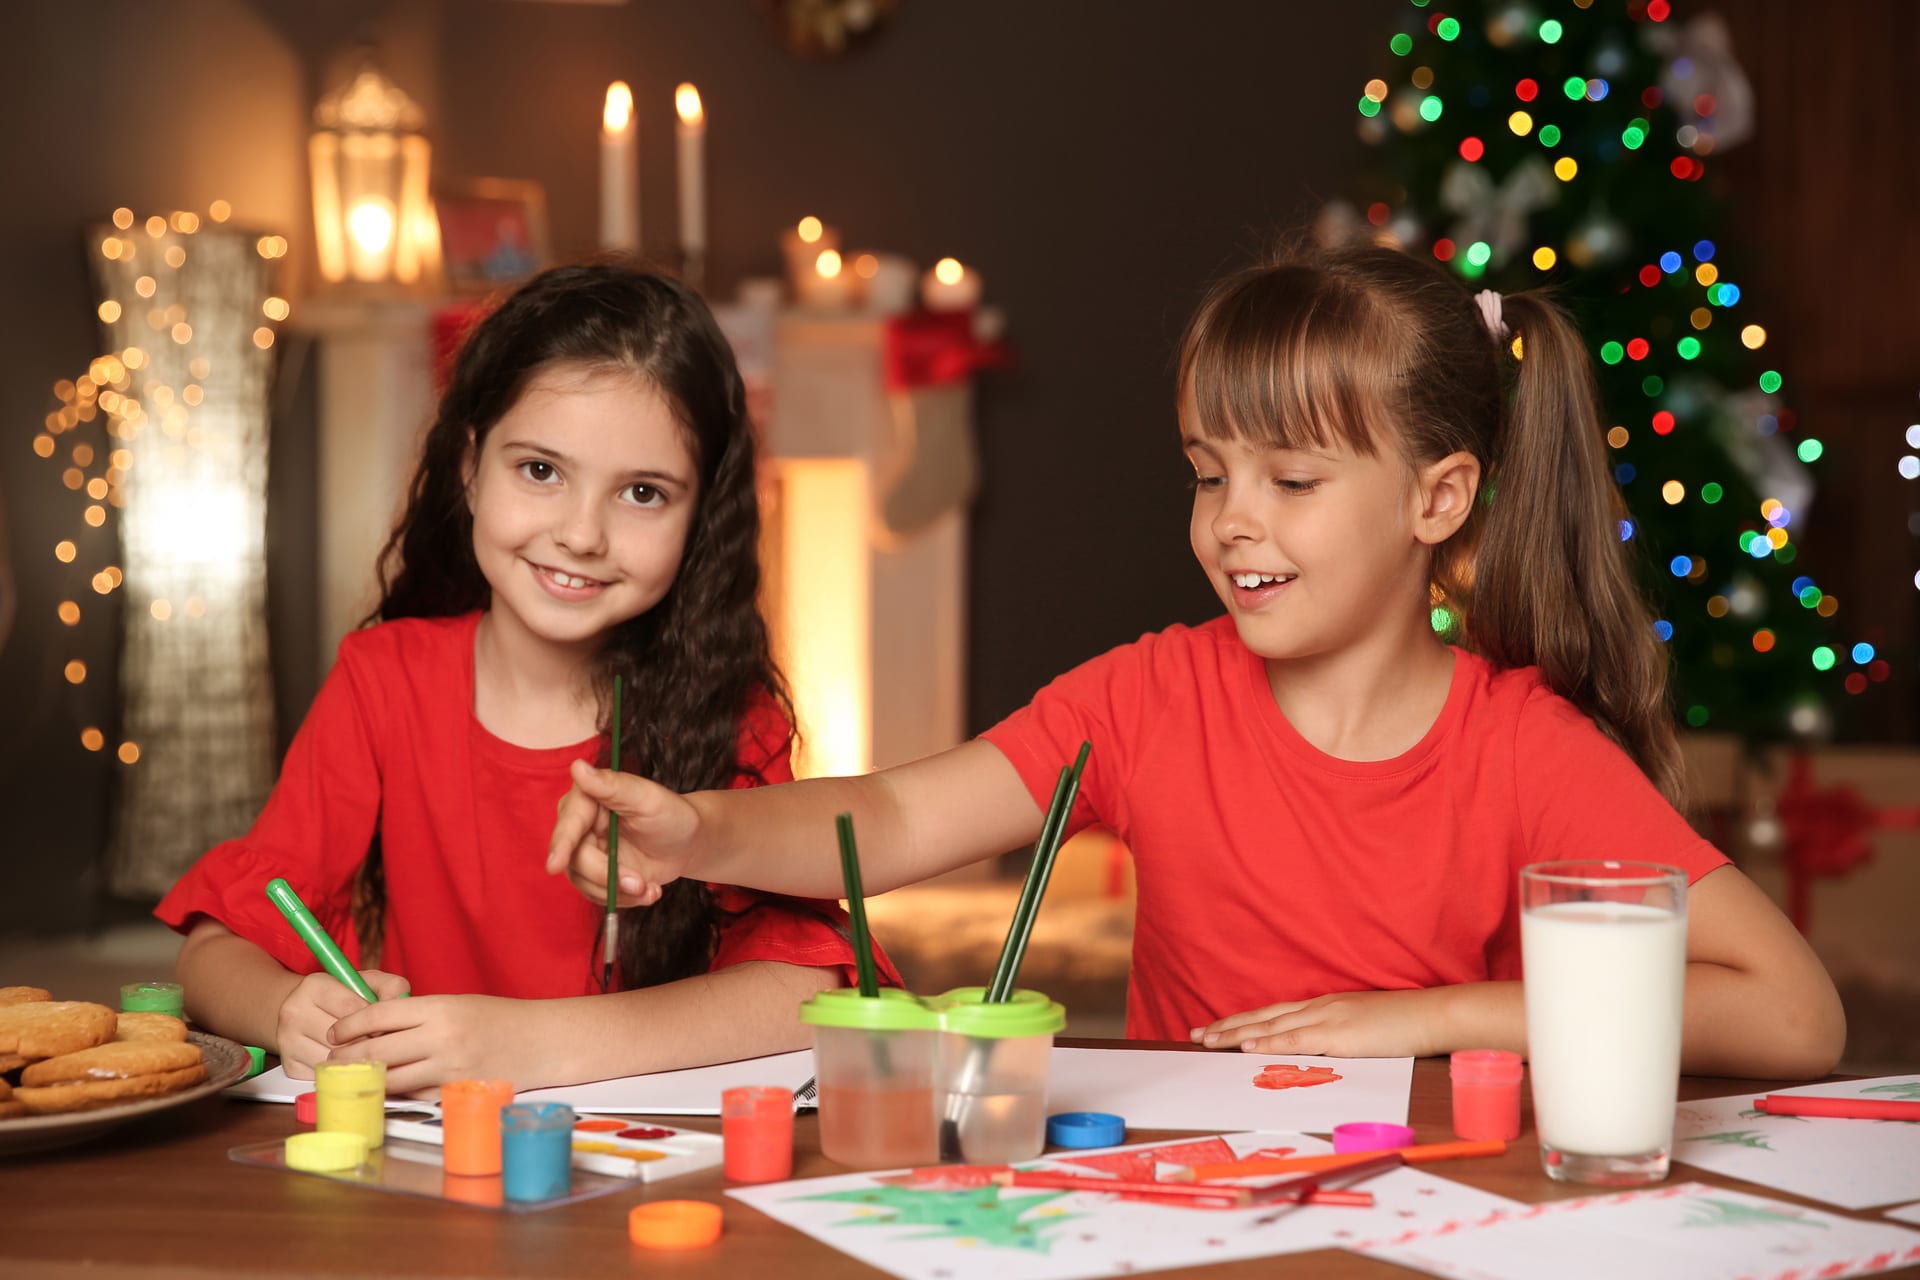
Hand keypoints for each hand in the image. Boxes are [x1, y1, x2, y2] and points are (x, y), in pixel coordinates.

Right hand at [274, 968, 409, 1078]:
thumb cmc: (343, 997)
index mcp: (315, 986)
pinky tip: (350, 1064)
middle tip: (382, 1046)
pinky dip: (341, 1073)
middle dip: (368, 1045)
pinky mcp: (289, 1065)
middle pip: (343, 1039)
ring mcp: (288, 1041)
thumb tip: (400, 1004)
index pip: (352, 1011)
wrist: (305, 1011)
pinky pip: (324, 1076)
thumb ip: (390, 987)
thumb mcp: (368, 982)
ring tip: (367, 1054)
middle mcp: (295, 1012)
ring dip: (356, 1062)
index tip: (387, 1029)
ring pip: (334, 1060)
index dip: (376, 1023)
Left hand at [325, 994, 541, 1095]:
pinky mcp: (454, 1092)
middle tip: (332, 1060)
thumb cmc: (501, 1019)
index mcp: (440, 1008)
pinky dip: (396, 1094)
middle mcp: (441, 1038)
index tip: (335, 1033)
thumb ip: (419, 1016)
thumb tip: (375, 1028)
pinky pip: (414, 1095)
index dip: (349, 1025)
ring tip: (350, 1078)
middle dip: (346, 1058)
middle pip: (376, 1050)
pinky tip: (386, 1090)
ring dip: (365, 1079)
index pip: (378, 1015)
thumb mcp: (458, 1004)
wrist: (543, 1041)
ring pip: (390, 1079)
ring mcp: (448, 1068)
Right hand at [545, 759, 701, 907]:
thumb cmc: (670, 814)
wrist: (686, 843)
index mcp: (587, 798)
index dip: (561, 844)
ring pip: (584, 882)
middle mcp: (579, 825)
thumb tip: (578, 767)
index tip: (554, 865)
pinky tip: (647, 891)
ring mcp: (585, 852)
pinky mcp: (594, 874)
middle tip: (641, 884)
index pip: (569, 823)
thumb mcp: (648, 798)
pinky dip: (623, 899)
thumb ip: (614, 785)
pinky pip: (596, 895)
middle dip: (608, 877)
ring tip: (650, 889)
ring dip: (618, 892)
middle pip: (575, 859)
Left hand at [1189, 988, 1447, 1058]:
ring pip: (1272, 1026)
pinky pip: (1298, 1039)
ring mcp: (1328, 1018)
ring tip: (1208, 1041)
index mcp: (1324, 1007)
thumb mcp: (1363, 1030)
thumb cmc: (1405, 1025)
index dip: (1244, 1022)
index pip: (1274, 1014)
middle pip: (1264, 1016)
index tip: (1216, 1028)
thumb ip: (1338, 1038)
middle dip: (1228, 1026)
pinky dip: (1270, 1042)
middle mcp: (1320, 1007)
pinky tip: (1248, 1046)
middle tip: (1195, 1036)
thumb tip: (1319, 1054)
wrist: (1434, 1014)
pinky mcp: (1340, 1033)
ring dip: (1237, 1034)